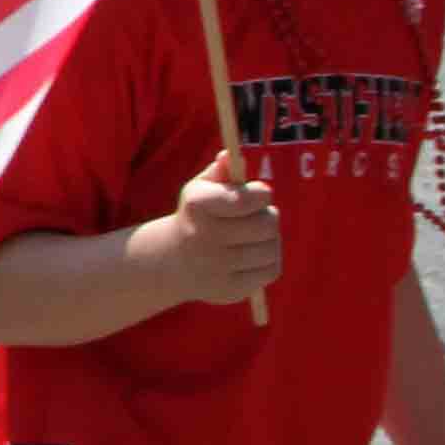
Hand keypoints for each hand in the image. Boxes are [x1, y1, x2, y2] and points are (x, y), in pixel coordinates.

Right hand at [134, 156, 280, 304]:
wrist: (173, 261)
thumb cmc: (196, 216)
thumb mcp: (201, 189)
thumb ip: (220, 172)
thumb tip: (230, 156)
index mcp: (198, 206)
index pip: (249, 199)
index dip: (261, 194)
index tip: (257, 195)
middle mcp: (204, 237)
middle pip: (268, 225)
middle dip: (268, 217)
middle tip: (257, 217)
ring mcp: (216, 266)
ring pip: (271, 248)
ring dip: (269, 240)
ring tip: (253, 237)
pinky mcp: (230, 289)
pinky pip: (271, 270)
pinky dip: (269, 260)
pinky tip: (253, 255)